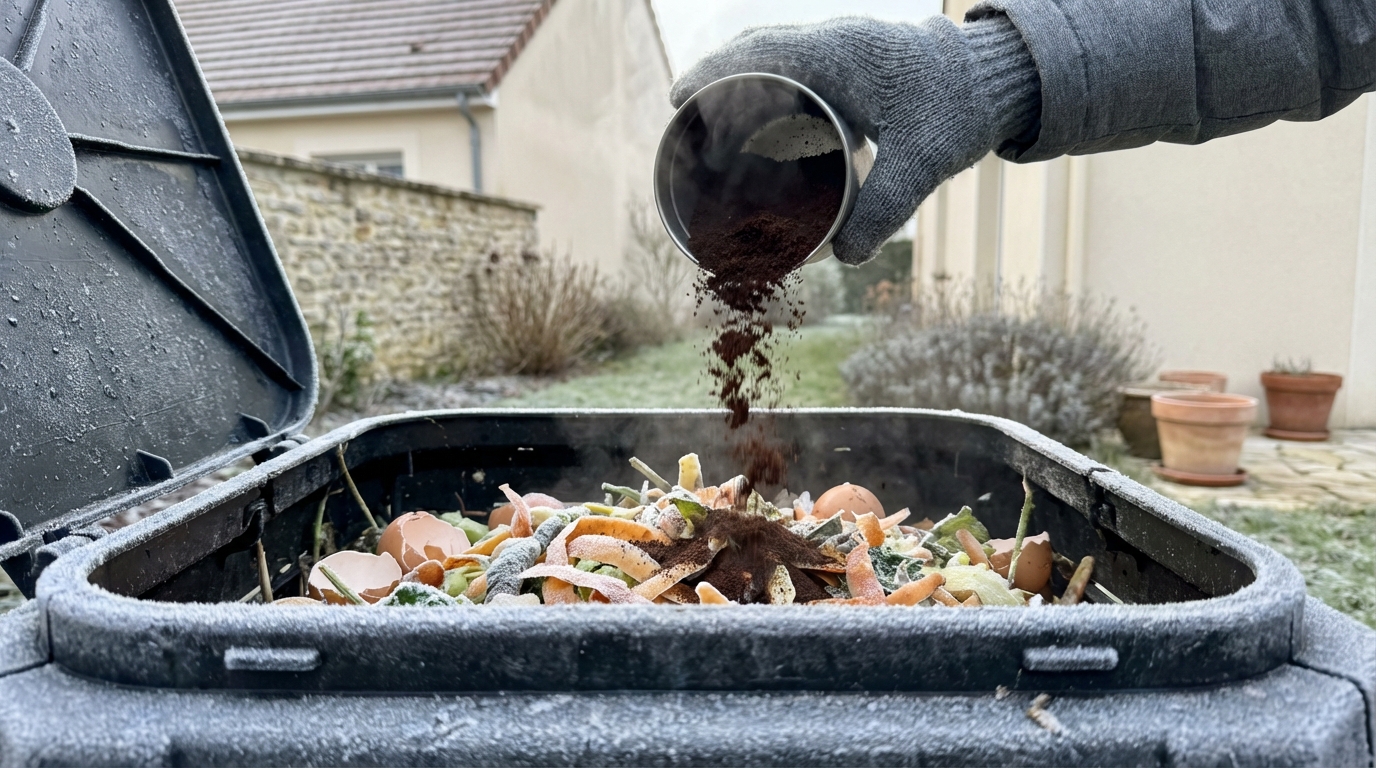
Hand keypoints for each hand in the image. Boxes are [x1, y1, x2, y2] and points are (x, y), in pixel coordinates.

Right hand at [670, 15, 1037, 264]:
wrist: (1000, 75)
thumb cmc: (960, 109)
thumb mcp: (922, 163)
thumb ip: (884, 210)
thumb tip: (844, 256)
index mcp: (838, 55)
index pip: (758, 55)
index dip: (713, 76)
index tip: (679, 99)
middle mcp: (833, 42)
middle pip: (755, 50)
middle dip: (716, 78)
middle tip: (686, 113)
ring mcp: (843, 47)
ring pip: (774, 52)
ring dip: (741, 78)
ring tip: (714, 116)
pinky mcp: (853, 59)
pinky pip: (796, 62)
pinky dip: (770, 82)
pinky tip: (764, 114)